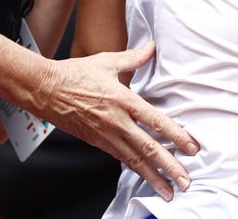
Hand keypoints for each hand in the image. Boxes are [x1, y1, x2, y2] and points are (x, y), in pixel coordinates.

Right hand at [32, 41, 198, 201]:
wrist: (45, 89)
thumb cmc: (74, 74)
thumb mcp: (107, 61)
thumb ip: (134, 57)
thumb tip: (152, 46)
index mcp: (123, 100)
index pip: (156, 121)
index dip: (176, 136)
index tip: (192, 147)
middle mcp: (117, 121)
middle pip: (149, 148)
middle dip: (170, 166)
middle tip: (186, 181)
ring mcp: (106, 135)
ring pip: (135, 160)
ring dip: (154, 177)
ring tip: (169, 191)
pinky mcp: (97, 142)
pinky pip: (120, 158)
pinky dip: (135, 169)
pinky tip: (146, 178)